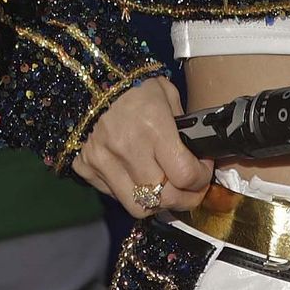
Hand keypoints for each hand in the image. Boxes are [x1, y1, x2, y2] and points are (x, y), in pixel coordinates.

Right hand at [74, 75, 211, 216]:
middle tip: (192, 191)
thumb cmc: (134, 86)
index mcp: (153, 127)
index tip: (203, 171)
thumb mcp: (167, 94)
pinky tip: (140, 178)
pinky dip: (132, 193)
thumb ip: (183, 125)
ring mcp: (103, 162)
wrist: (89, 82)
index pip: (184, 174)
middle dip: (186, 200)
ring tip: (167, 191)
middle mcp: (127, 149)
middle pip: (164, 198)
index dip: (201, 179)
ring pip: (138, 207)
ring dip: (158, 204)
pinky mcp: (86, 169)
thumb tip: (198, 153)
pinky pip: (115, 196)